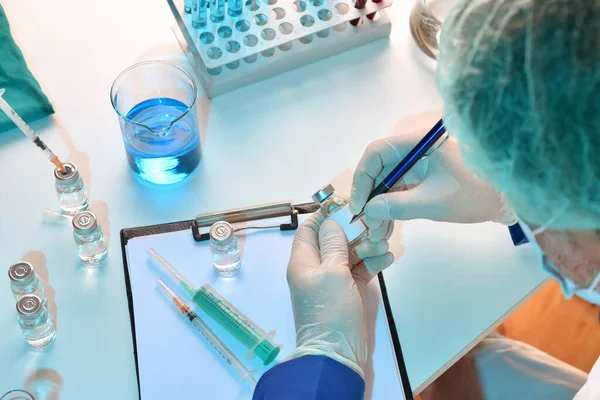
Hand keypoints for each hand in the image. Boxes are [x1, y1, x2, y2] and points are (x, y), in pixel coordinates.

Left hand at [287, 212, 393, 376]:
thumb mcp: (331, 273)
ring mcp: (333, 280)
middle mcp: (316, 268)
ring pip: (349, 253)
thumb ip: (334, 245)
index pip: (309, 230)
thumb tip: (332, 221)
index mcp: (303, 261)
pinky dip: (372, 262)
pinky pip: (360, 270)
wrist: (337, 354)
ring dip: (366, 246)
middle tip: (373, 221)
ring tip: (383, 242)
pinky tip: (387, 257)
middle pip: (333, 239)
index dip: (325, 215)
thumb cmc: (329, 311)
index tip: (346, 205)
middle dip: (352, 230)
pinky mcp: (349, 291)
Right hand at [350, 131, 515, 233]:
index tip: (358, 203)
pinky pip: (397, 192)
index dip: (362, 177)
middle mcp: (414, 150)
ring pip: (385, 183)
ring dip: (378, 207)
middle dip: (369, 196)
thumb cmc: (474, 194)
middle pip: (378, 168)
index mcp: (419, 143)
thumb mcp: (434, 202)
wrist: (505, 201)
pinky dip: (390, 209)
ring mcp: (417, 165)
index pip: (377, 152)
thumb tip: (368, 210)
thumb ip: (397, 205)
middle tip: (366, 223)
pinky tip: (386, 227)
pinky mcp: (421, 180)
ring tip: (376, 231)